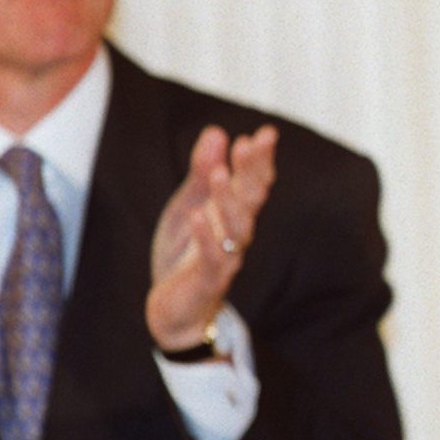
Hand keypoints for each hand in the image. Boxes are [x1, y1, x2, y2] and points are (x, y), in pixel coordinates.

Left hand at [147, 124, 277, 349]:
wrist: (174, 308)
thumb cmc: (186, 253)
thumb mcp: (189, 205)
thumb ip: (202, 172)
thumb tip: (216, 132)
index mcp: (232, 213)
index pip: (253, 183)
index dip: (259, 160)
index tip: (264, 134)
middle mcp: (235, 233)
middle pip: (251, 200)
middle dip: (252, 172)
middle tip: (252, 143)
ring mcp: (225, 257)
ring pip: (235, 228)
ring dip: (228, 200)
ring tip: (218, 173)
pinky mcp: (208, 281)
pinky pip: (212, 259)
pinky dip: (206, 238)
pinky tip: (198, 216)